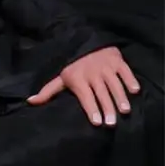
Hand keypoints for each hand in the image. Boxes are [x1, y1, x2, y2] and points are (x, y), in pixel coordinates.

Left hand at [26, 46, 140, 125]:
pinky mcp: (118, 60)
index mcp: (78, 78)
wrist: (87, 42)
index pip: (86, 97)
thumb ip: (48, 91)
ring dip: (120, 97)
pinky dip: (130, 80)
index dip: (91, 109)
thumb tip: (30, 101)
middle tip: (111, 123)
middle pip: (101, 93)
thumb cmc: (74, 65)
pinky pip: (125, 71)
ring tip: (124, 110)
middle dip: (107, 108)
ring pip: (114, 84)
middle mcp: (92, 73)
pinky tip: (135, 91)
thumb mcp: (61, 77)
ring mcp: (106, 66)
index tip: (97, 123)